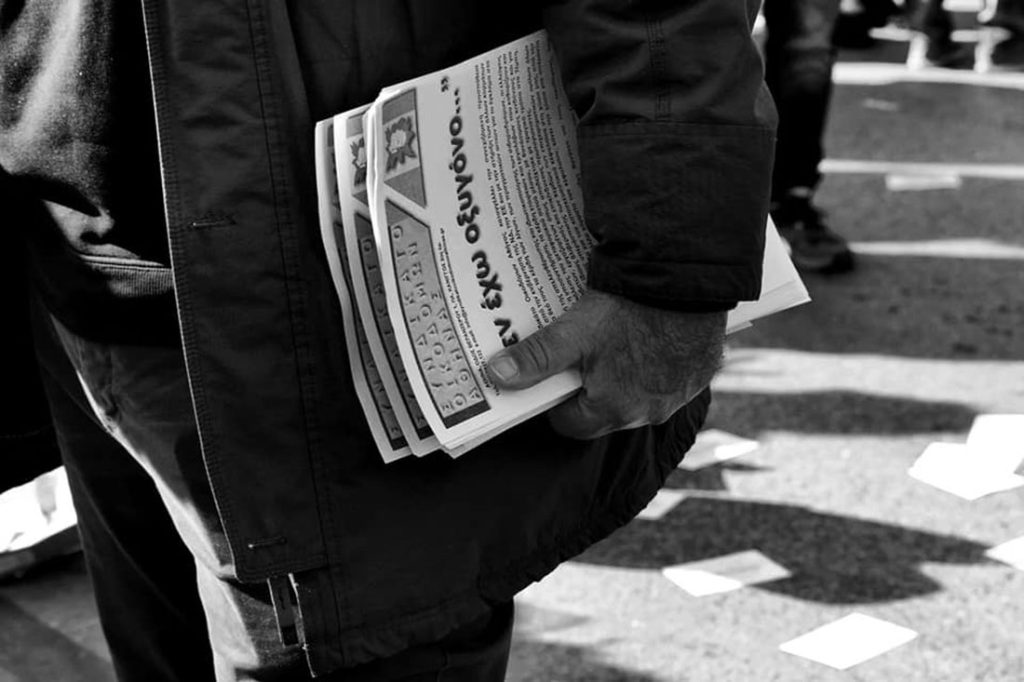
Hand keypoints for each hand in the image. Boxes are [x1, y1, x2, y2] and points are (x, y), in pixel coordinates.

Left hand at [486, 289, 725, 438]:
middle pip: (605, 413)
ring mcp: (678, 397)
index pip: (571, 425)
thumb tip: (496, 376)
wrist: (687, 281)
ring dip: (626, 379)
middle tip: (583, 354)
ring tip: (616, 343)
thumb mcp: (575, 333)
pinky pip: (672, 381)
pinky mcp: (700, 376)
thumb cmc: (629, 309)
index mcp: (613, 410)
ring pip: (640, 398)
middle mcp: (649, 413)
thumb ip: (537, 358)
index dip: (556, 402)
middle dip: (590, 389)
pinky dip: (658, 367)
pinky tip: (650, 338)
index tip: (553, 377)